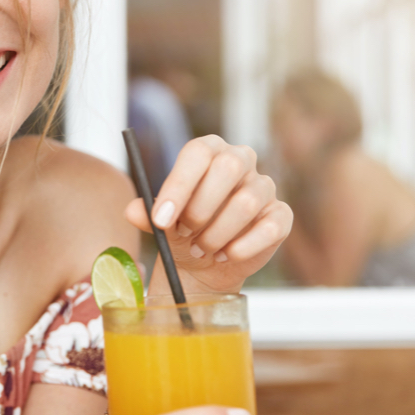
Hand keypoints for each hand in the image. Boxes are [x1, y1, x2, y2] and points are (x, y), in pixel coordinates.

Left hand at [125, 135, 292, 293]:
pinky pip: (269, 227)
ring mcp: (264, 186)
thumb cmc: (182, 231)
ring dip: (217, 233)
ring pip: (247, 202)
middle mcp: (240, 160)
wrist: (204, 263)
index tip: (161, 218)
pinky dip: (243, 247)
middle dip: (200, 208)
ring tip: (200, 249)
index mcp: (208, 151)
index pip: (198, 152)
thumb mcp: (161, 224)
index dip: (179, 185)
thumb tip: (134, 210)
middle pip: (228, 167)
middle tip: (183, 234)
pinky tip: (225, 255)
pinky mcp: (281, 215)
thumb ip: (147, 214)